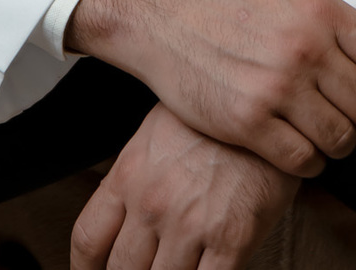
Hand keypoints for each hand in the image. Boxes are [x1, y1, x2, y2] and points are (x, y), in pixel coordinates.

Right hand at [65, 0, 355, 176]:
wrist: (158, 11)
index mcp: (319, 9)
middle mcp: (304, 51)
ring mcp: (275, 90)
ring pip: (339, 139)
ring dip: (341, 142)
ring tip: (330, 131)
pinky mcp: (247, 124)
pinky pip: (302, 161)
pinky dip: (309, 161)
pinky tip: (301, 146)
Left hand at [70, 103, 296, 269]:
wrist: (269, 101)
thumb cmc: (216, 116)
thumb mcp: (159, 131)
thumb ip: (136, 176)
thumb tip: (124, 215)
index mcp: (130, 173)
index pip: (88, 239)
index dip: (85, 268)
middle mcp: (153, 202)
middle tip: (142, 269)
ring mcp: (190, 223)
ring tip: (178, 267)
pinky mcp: (232, 239)